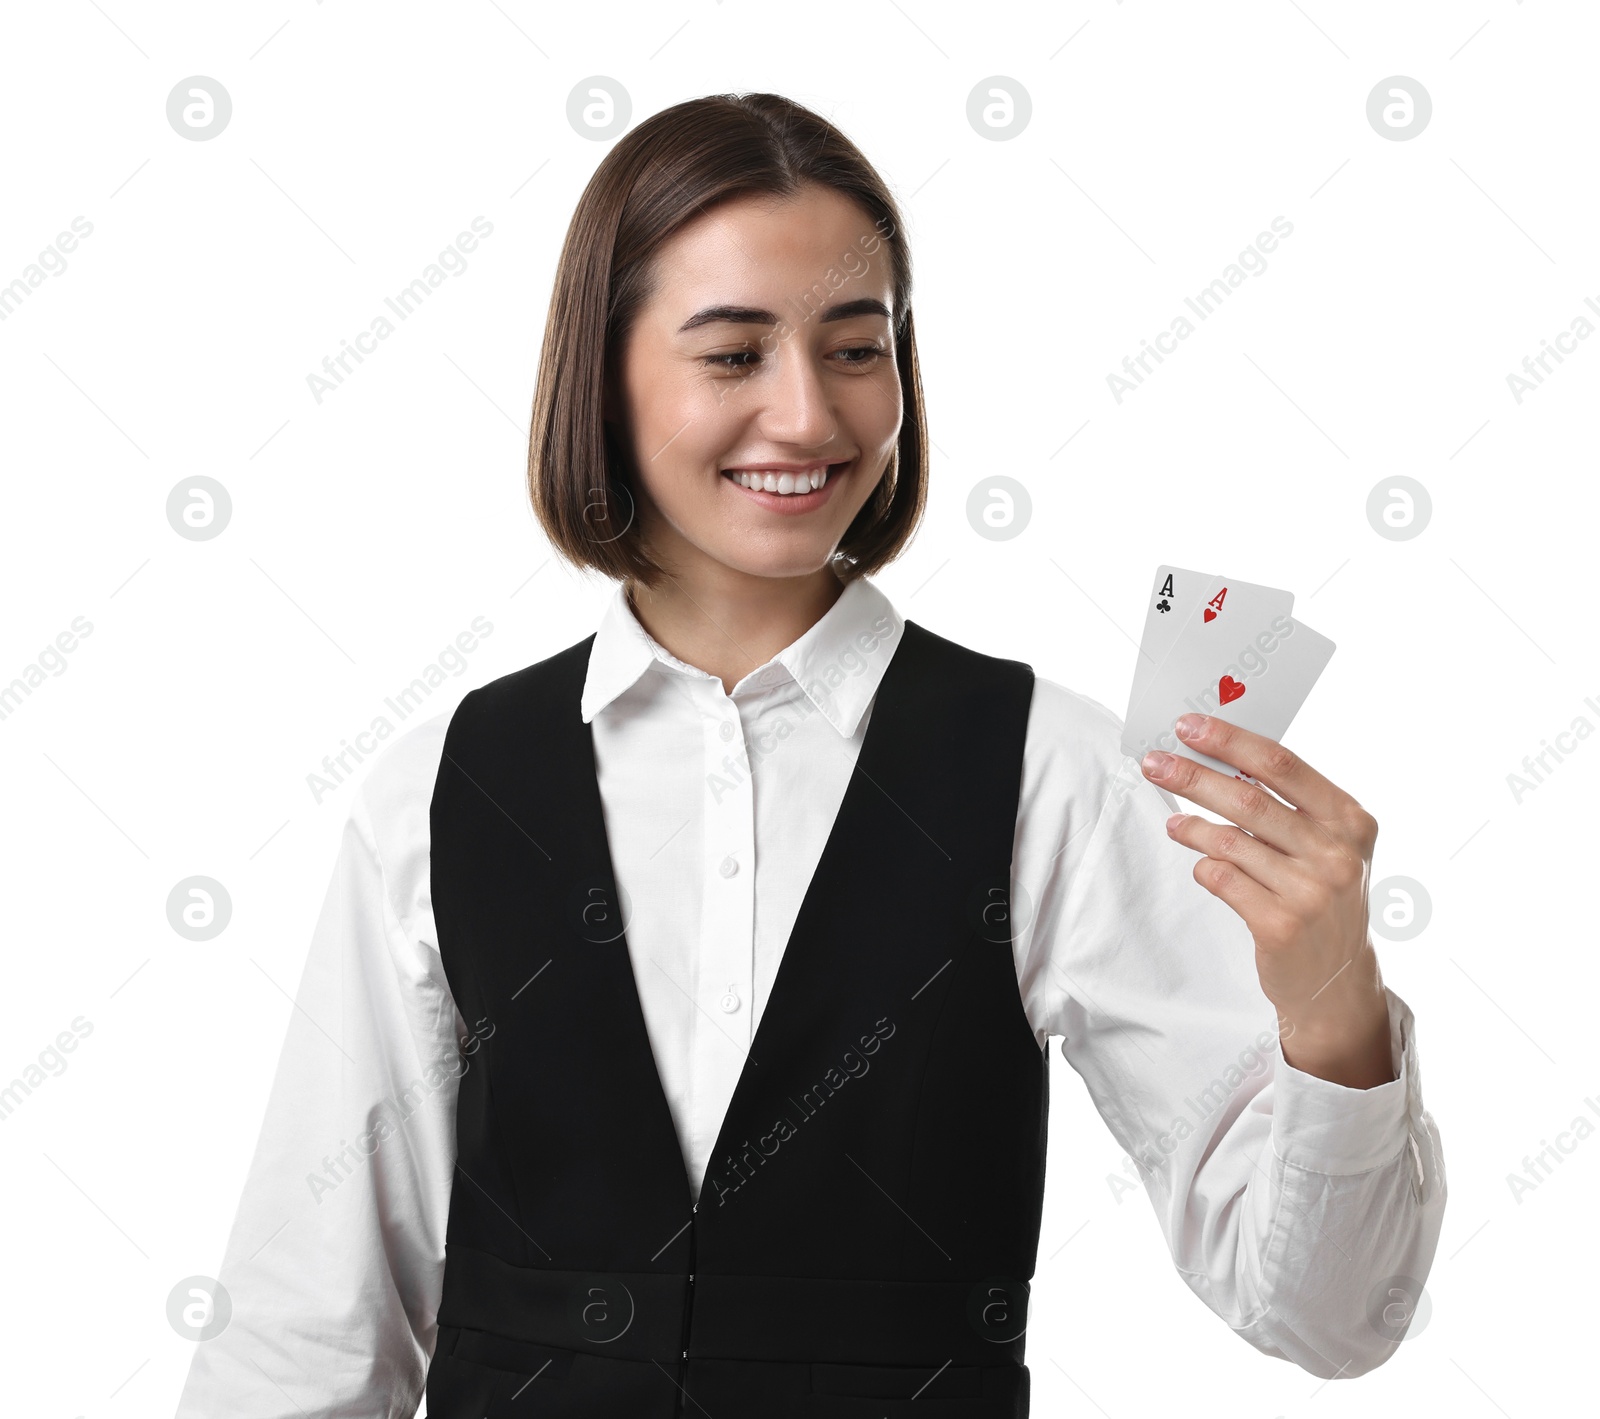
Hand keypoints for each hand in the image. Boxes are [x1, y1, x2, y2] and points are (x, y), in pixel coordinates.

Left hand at [1141, 713, 1394, 1089]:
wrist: (1339, 984)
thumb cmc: (1324, 901)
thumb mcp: (1328, 848)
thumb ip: (1288, 808)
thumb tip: (1219, 757)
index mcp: (1351, 821)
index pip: (1282, 765)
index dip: (1231, 741)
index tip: (1189, 726)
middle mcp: (1336, 853)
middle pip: (1248, 797)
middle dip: (1194, 775)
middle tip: (1155, 762)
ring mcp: (1310, 892)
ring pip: (1229, 840)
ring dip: (1191, 826)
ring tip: (1175, 824)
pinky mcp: (1280, 925)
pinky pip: (1222, 879)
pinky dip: (1203, 867)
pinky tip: (1201, 866)